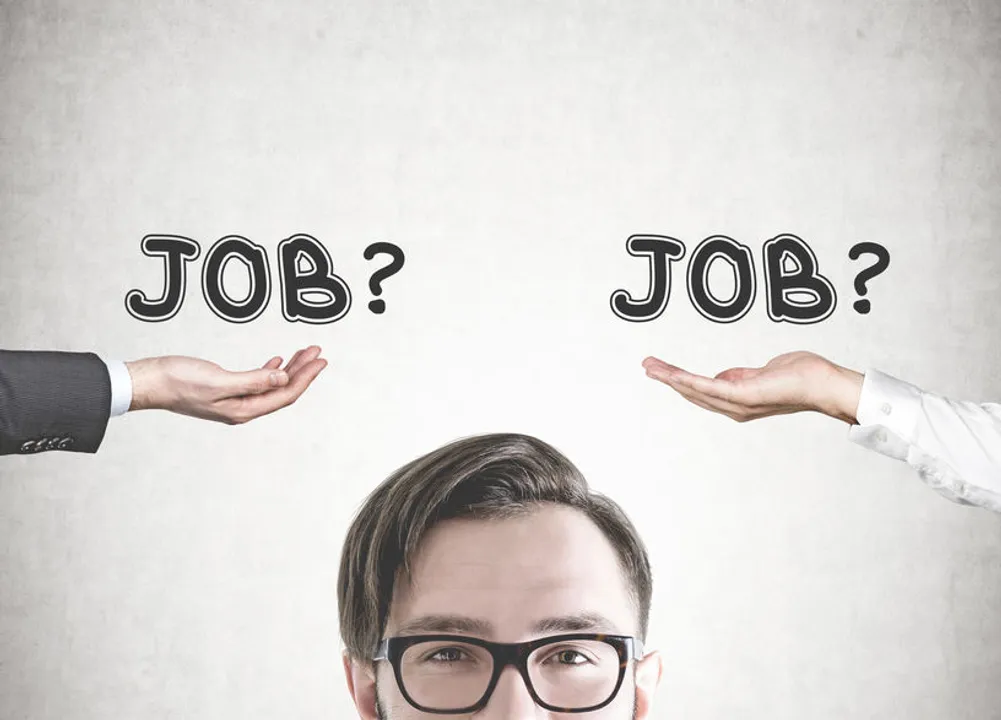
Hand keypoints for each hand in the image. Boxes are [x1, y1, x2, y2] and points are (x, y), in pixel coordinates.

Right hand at [126, 346, 327, 424]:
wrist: (148, 381)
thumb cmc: (178, 381)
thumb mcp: (219, 380)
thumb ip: (253, 381)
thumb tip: (283, 378)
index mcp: (242, 410)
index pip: (284, 394)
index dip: (305, 377)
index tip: (320, 360)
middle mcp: (241, 408)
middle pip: (282, 390)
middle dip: (302, 371)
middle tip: (318, 352)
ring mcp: (233, 400)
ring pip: (271, 384)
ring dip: (289, 368)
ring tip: (305, 353)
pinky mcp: (224, 390)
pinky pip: (257, 381)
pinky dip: (270, 369)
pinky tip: (277, 361)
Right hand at [642, 351, 863, 423]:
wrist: (823, 383)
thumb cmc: (802, 375)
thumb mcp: (764, 372)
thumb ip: (742, 376)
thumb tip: (724, 376)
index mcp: (738, 401)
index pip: (702, 392)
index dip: (679, 382)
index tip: (661, 370)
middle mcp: (735, 407)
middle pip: (693, 393)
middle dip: (667, 379)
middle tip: (646, 365)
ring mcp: (738, 403)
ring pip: (696, 390)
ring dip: (670, 378)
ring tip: (650, 367)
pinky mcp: (742, 395)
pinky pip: (709, 387)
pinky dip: (688, 381)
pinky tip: (672, 373)